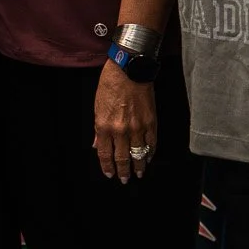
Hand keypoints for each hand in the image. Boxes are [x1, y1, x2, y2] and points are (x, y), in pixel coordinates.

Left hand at [93, 61, 155, 182]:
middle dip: (123, 171)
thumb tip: (98, 145)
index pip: (105, 154)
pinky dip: (150, 153)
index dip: (107, 167)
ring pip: (139, 154)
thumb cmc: (110, 85)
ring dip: (139, 166)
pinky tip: (149, 158)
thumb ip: (99, 129)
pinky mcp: (151, 122)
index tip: (109, 174)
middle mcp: (121, 130)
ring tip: (138, 173)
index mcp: (104, 126)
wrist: (129, 69)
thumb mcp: (97, 106)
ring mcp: (137, 127)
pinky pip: (152, 143)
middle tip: (125, 179)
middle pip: (122, 158)